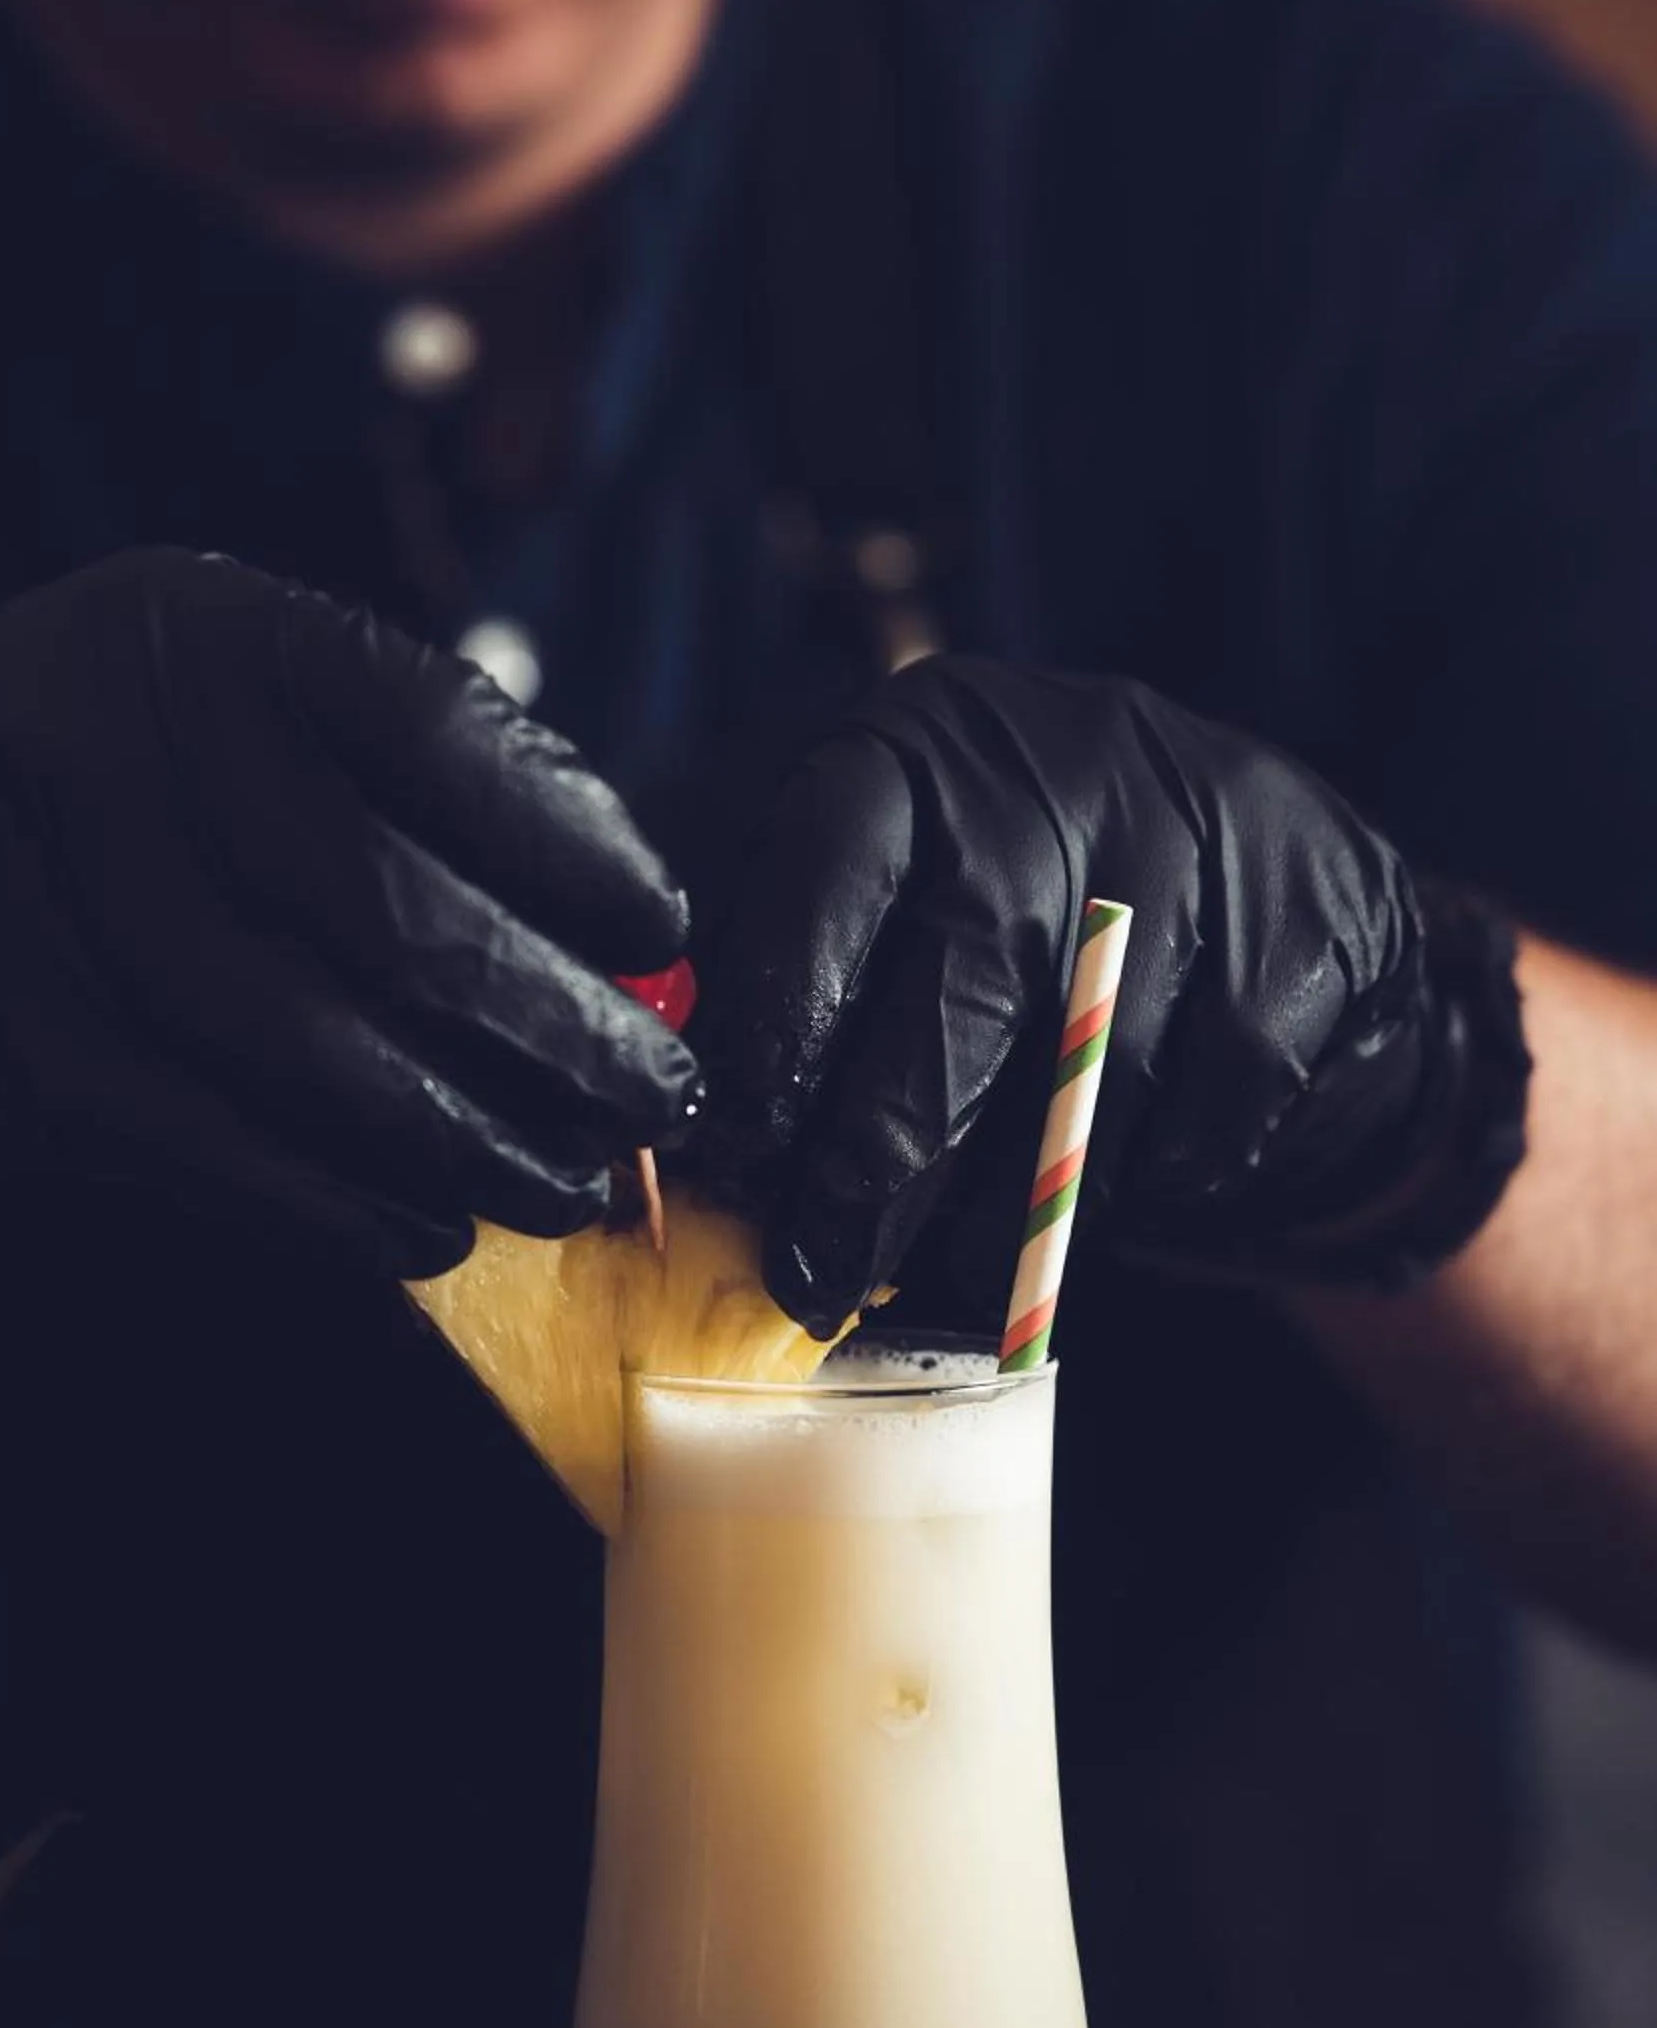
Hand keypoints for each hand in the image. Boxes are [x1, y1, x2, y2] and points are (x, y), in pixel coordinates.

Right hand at [0, 549, 696, 1276]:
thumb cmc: (108, 752)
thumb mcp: (225, 672)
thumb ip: (400, 762)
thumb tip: (617, 930)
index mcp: (210, 639)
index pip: (439, 735)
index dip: (575, 845)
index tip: (659, 928)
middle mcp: (127, 761)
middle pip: (397, 922)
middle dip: (560, 1030)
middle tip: (656, 1093)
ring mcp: (60, 917)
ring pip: (321, 1063)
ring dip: (480, 1143)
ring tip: (574, 1180)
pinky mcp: (22, 1062)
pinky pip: (226, 1156)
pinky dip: (352, 1205)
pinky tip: (433, 1222)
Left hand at [688, 658, 1528, 1336]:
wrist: (1277, 875)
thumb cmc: (1029, 908)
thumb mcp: (909, 889)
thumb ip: (824, 987)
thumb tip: (724, 1161)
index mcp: (926, 746)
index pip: (828, 882)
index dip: (776, 1031)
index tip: (734, 1156)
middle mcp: (1059, 767)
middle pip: (958, 984)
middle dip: (875, 1159)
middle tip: (815, 1277)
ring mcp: (1199, 840)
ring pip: (1083, 1072)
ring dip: (1002, 1211)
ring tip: (943, 1281)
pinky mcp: (1304, 932)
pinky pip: (1200, 1112)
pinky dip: (1140, 1185)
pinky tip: (1100, 1192)